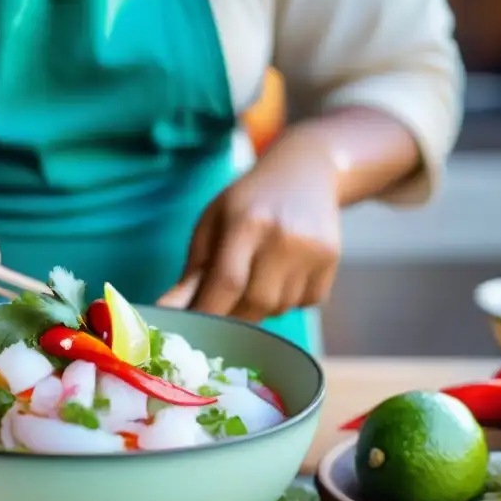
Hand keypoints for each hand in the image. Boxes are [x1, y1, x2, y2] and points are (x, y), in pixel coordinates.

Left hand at [158, 136, 341, 320]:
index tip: (195, 330)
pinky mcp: (333, 260)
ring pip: (279, 308)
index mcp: (247, 223)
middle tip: (225, 302)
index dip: (209, 312)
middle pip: (255, 303)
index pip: (227, 282)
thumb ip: (192, 272)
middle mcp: (284, 237)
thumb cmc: (247, 202)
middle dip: (235, 314)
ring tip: (258, 273)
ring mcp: (313, 250)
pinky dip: (289, 299)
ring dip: (262, 306)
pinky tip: (284, 270)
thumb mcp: (212, 224)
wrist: (306, 171)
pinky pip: (305, 303)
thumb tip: (167, 312)